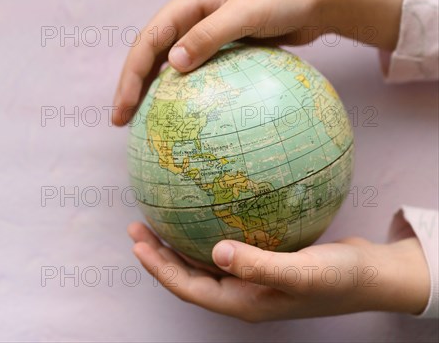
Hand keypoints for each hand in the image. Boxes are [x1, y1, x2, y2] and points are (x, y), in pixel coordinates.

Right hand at [112, 0, 403, 124]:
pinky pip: (191, 72)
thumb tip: (172, 64)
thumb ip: (209, 36)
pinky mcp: (219, 48)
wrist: (315, 1)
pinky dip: (178, 91)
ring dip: (150, 90)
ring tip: (139, 121)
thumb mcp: (246, 14)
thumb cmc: (283, 0)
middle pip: (149, 54)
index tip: (124, 106)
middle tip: (120, 120)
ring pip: (166, 64)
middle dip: (132, 86)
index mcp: (188, 5)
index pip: (148, 42)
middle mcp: (189, 18)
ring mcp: (203, 33)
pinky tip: (176, 113)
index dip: (131, 75)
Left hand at [128, 222, 428, 320]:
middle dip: (160, 254)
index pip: (189, 288)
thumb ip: (259, 265)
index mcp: (244, 301)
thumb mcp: (303, 272)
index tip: (137, 244)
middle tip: (137, 227)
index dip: (160, 268)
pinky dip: (208, 231)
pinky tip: (205, 210)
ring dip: (178, 243)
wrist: (372, 277)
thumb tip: (216, 252)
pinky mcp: (263, 260)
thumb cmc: (341, 279)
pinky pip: (227, 247)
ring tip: (157, 219)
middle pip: (189, 275)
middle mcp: (242, 291)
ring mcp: (252, 277)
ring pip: (204, 262)